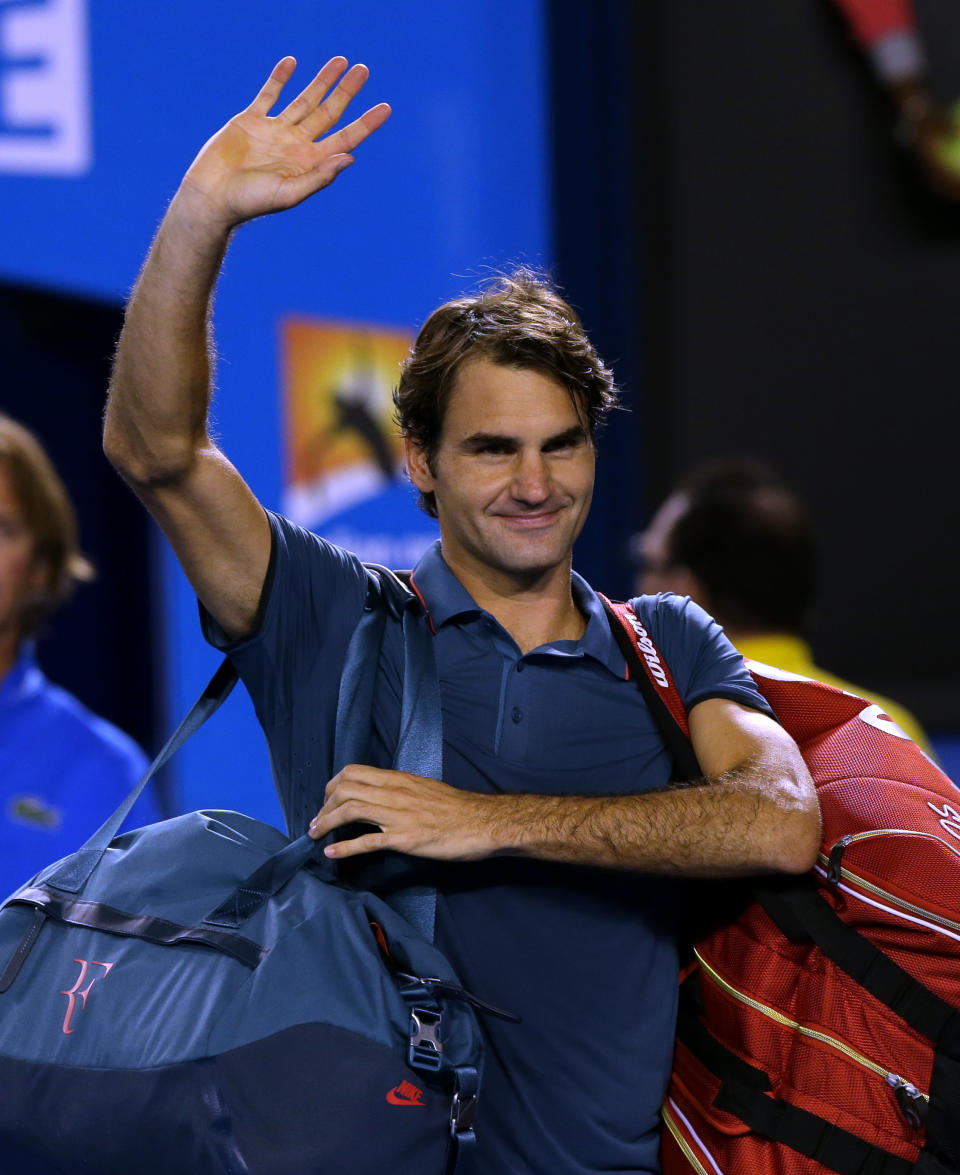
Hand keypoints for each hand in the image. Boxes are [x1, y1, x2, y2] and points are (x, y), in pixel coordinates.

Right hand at [179, 56, 390, 227]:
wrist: (212, 197)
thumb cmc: (250, 202)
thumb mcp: (289, 193)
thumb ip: (320, 176)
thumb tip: (350, 158)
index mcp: (309, 163)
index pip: (345, 138)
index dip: (366, 123)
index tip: (385, 107)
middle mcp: (296, 145)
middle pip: (328, 113)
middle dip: (346, 91)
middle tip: (364, 70)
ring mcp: (275, 131)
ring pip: (304, 99)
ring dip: (321, 80)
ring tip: (340, 61)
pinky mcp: (250, 121)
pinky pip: (269, 95)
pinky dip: (280, 79)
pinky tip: (293, 63)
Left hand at [309, 764, 498, 860]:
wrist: (484, 823)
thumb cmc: (459, 808)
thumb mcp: (426, 789)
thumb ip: (402, 790)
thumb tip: (383, 796)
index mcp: (400, 779)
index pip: (354, 772)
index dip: (333, 785)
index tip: (327, 799)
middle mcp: (396, 793)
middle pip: (346, 789)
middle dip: (324, 805)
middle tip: (317, 820)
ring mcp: (399, 816)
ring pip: (351, 811)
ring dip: (326, 823)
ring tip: (315, 834)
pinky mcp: (405, 840)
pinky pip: (367, 842)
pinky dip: (344, 848)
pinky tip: (330, 854)